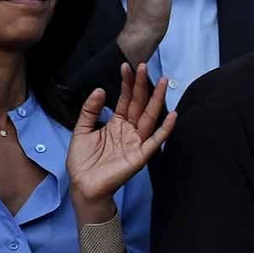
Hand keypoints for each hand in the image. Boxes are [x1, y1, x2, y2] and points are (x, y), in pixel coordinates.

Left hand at [67, 63, 176, 205]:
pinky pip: (155, 141)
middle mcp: (130, 130)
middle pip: (139, 104)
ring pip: (149, 117)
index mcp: (117, 124)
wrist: (82, 186)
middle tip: (144, 66)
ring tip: (163, 82)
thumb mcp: (81, 130)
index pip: (125, 99)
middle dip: (142, 85)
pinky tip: (172, 115)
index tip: (126, 66)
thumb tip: (100, 90)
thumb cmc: (82, 161)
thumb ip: (90, 110)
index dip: (126, 84)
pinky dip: (165, 129)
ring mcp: (137, 142)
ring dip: (157, 100)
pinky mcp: (140, 156)